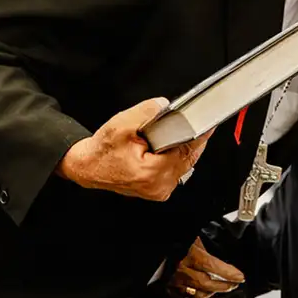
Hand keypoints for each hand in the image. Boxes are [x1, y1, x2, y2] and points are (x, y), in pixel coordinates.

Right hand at [61, 98, 213, 200]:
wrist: (89, 167)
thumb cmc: (102, 151)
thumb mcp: (122, 123)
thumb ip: (147, 111)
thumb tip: (166, 105)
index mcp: (152, 172)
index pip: (188, 149)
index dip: (198, 133)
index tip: (208, 123)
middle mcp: (159, 186)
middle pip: (189, 157)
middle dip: (186, 139)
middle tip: (175, 127)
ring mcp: (160, 191)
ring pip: (184, 164)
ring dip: (180, 149)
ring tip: (162, 140)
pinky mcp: (159, 191)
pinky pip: (176, 170)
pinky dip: (173, 158)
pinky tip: (162, 149)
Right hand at [168, 238, 244, 297]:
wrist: (158, 242)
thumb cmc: (178, 238)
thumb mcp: (195, 235)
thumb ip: (209, 240)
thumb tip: (231, 236)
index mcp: (189, 253)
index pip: (212, 266)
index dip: (228, 273)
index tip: (240, 276)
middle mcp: (181, 269)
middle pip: (207, 283)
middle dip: (224, 286)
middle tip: (234, 283)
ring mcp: (174, 280)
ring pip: (198, 293)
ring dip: (213, 292)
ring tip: (222, 288)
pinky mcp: (170, 288)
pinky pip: (187, 297)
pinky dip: (199, 296)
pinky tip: (206, 292)